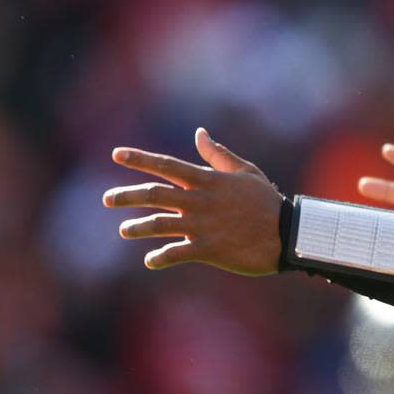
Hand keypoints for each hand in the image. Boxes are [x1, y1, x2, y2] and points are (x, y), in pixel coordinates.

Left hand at [103, 128, 282, 275]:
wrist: (286, 233)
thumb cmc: (266, 201)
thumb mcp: (245, 171)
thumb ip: (218, 154)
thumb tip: (199, 133)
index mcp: (208, 180)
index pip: (167, 165)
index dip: (140, 159)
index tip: (116, 154)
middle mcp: (200, 201)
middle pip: (155, 194)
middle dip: (127, 195)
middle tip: (107, 198)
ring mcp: (202, 225)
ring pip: (159, 224)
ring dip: (138, 227)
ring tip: (124, 230)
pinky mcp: (208, 248)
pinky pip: (176, 253)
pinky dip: (159, 258)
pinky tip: (150, 261)